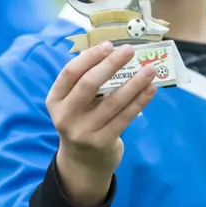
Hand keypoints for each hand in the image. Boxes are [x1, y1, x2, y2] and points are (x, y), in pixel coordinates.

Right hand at [46, 43, 156, 206]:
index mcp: (55, 100)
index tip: (109, 45)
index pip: (70, 73)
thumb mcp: (75, 103)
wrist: (83, 161)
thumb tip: (115, 52)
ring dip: (134, 83)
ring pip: (112, 101)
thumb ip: (87, 82)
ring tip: (150, 70)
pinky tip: (151, 89)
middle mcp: (65, 116)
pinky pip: (125, 117)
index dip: (90, 57)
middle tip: (130, 50)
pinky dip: (140, 101)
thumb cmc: (83, 120)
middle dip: (111, 64)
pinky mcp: (102, 142)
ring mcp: (83, 131)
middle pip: (89, 84)